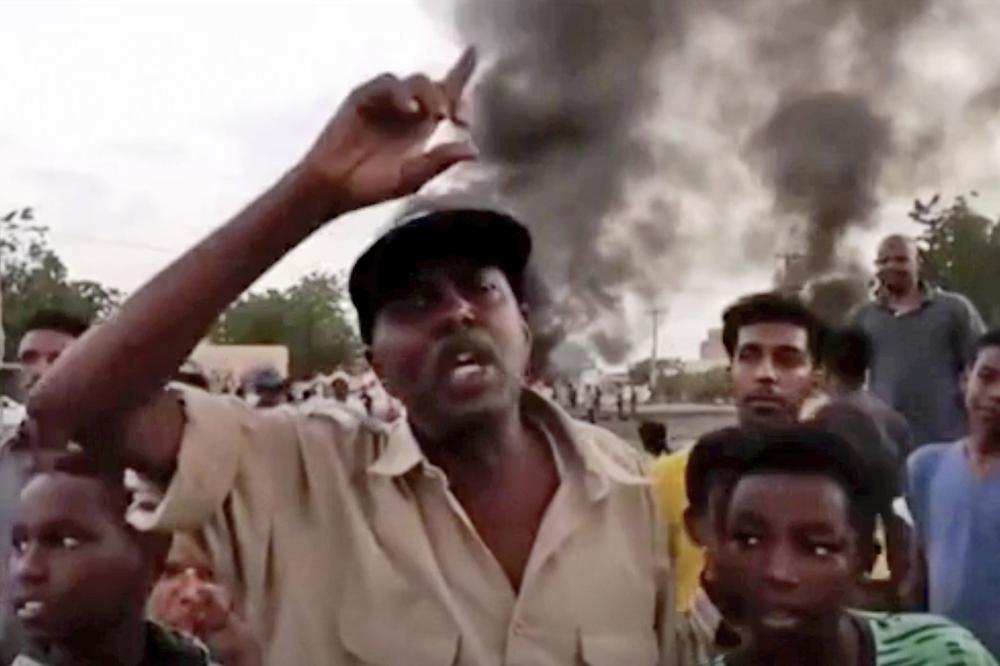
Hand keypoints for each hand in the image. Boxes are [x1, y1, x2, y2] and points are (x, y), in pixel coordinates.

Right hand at [298, 48, 477, 217]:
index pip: (446, 96)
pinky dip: (400, 92)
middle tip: (456, 118)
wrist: (332, 189)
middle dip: (450, 96)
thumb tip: (474, 151)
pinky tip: (409, 109)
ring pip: (415, 81)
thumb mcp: (411, 178)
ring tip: (437, 114)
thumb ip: (440, 161)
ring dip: (429, 93)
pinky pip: (386, 84)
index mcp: (421, 128)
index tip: (470, 86)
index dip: (461, 80)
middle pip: (435, 86)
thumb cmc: (369, 187)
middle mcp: (406, 111)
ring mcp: (384, 102)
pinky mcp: (363, 98)